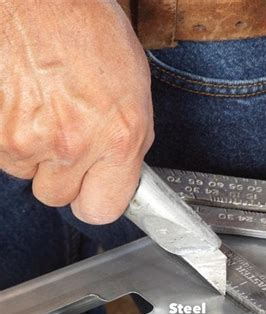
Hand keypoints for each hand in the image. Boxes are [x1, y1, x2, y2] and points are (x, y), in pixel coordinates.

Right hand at [0, 0, 153, 223]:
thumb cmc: (89, 33)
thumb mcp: (134, 95)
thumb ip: (128, 148)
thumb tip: (120, 179)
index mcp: (119, 138)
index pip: (102, 211)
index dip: (96, 201)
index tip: (95, 190)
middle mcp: (72, 144)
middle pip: (58, 197)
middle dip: (63, 175)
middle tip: (68, 138)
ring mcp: (27, 138)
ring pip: (27, 174)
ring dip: (35, 153)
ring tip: (46, 109)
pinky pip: (4, 154)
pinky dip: (12, 136)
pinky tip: (25, 103)